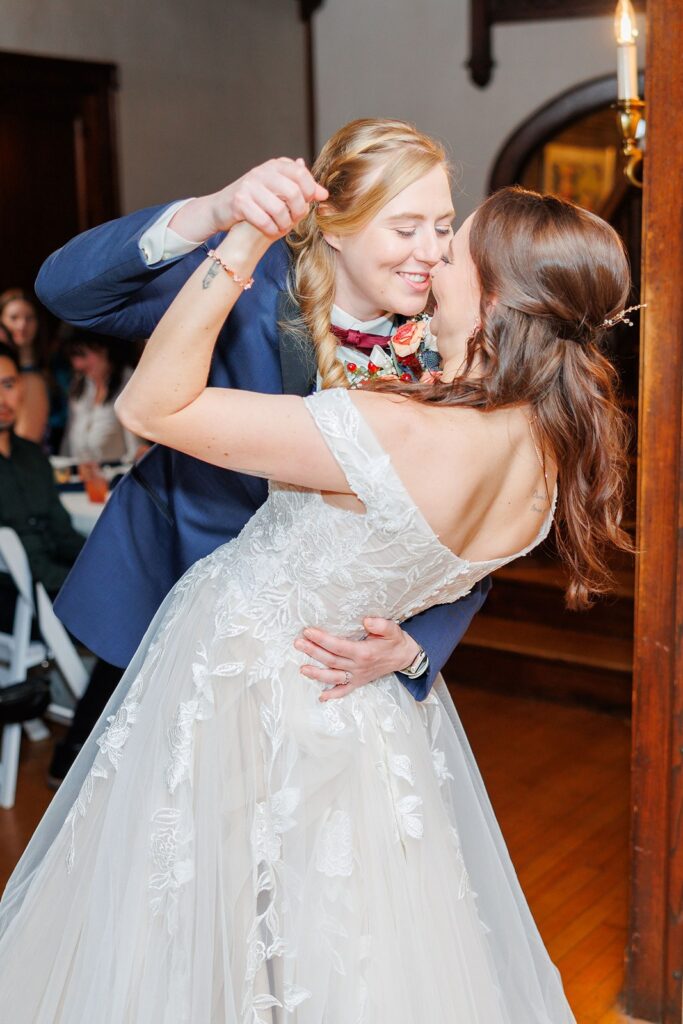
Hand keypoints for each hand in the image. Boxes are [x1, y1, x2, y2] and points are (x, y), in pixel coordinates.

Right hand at [171, 158, 328, 241]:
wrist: (221, 209)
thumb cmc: (256, 202)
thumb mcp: (279, 191)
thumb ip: (301, 190)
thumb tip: (324, 193)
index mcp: (275, 166)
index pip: (301, 174)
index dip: (310, 191)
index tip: (309, 203)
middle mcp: (262, 171)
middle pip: (294, 193)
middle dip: (298, 212)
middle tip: (294, 220)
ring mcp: (249, 185)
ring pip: (279, 210)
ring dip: (284, 224)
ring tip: (281, 227)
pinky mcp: (239, 201)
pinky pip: (264, 220)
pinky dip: (270, 229)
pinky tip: (270, 230)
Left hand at [294, 617, 420, 701]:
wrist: (404, 657)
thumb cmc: (395, 641)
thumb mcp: (392, 629)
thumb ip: (381, 624)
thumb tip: (367, 621)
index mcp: (364, 652)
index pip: (338, 646)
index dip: (322, 639)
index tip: (308, 632)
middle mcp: (359, 667)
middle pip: (331, 660)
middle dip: (313, 652)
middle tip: (298, 643)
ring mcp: (358, 676)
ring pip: (334, 677)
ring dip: (317, 674)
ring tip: (302, 669)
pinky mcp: (359, 682)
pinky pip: (344, 691)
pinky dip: (333, 695)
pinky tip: (321, 696)